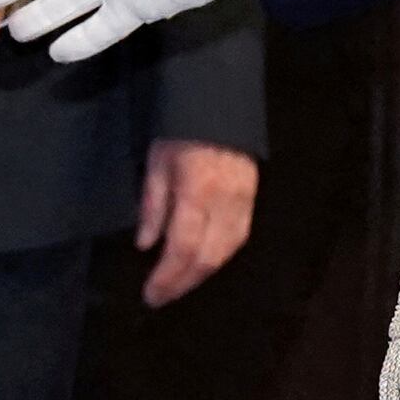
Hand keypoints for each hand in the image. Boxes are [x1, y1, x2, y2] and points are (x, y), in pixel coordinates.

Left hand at [136, 140, 258, 305]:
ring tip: (179, 285)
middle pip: (208, 258)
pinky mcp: (253, 198)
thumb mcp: (157, 162)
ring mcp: (244, 201)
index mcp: (197, 192)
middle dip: (183, 283)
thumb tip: (146, 245)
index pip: (183, 248)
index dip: (168, 277)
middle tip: (161, 297)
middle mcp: (226, 202)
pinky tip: (204, 264)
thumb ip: (153, 205)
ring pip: (227, 252)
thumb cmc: (180, 130)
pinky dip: (220, 257)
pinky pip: (239, 238)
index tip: (151, 294)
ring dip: (202, 274)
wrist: (219, 102)